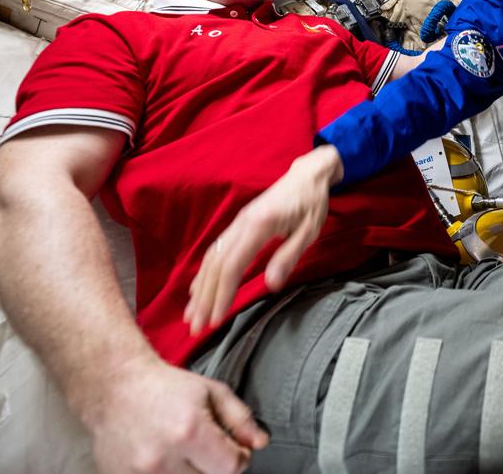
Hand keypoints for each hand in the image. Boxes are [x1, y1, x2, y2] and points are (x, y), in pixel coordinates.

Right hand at [89, 355, 267, 473]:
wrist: (115, 388)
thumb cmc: (166, 387)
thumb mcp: (211, 392)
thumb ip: (240, 418)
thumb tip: (260, 443)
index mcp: (189, 431)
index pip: (231, 467)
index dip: (239, 457)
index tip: (234, 448)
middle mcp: (162, 458)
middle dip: (214, 466)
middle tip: (206, 447)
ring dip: (191, 472)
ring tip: (183, 451)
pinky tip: (164, 458)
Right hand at [185, 145, 341, 334]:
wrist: (307, 175)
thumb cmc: (311, 204)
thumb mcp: (309, 231)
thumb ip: (288, 256)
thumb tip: (272, 285)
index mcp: (259, 226)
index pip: (232, 265)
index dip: (222, 294)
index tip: (215, 319)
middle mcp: (240, 224)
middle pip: (216, 266)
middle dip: (204, 298)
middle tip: (195, 327)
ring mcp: (236, 224)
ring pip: (211, 259)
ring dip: (199, 289)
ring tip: (191, 315)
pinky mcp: (237, 225)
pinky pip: (215, 251)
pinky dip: (204, 273)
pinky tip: (197, 289)